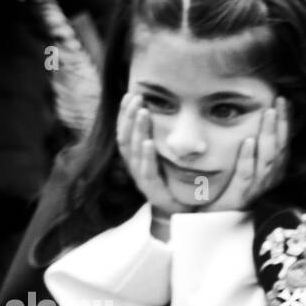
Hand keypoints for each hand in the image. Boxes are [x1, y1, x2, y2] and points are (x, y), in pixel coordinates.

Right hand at [116, 92, 180, 228]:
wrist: (180, 211)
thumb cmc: (173, 182)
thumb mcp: (166, 157)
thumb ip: (162, 139)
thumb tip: (163, 114)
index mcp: (135, 157)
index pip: (124, 131)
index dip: (125, 113)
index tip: (130, 95)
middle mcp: (134, 166)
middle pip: (125, 138)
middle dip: (130, 116)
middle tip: (137, 98)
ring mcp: (141, 178)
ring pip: (134, 151)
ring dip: (138, 130)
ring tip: (144, 112)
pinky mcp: (152, 190)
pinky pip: (146, 171)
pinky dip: (146, 156)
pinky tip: (148, 142)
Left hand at [211, 97, 289, 210]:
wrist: (211, 223)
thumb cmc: (226, 192)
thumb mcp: (242, 168)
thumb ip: (250, 150)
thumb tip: (251, 120)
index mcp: (271, 174)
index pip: (283, 145)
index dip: (286, 124)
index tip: (284, 101)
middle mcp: (267, 182)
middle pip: (279, 150)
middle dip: (281, 124)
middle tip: (279, 100)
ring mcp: (254, 191)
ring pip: (267, 161)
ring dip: (268, 135)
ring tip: (267, 113)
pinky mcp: (238, 198)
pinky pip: (245, 177)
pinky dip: (247, 158)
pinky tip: (246, 142)